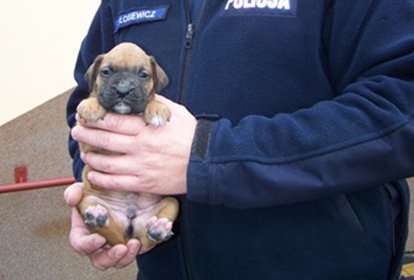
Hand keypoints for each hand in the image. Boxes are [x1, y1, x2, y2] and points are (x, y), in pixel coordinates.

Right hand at [64, 183, 140, 269]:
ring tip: (135, 244)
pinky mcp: (137, 241)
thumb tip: (71, 200)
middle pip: (102, 260)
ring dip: (127, 256)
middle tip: (121, 248)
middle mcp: (102, 243)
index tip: (99, 239)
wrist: (123, 185)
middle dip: (111, 257)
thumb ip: (74, 192)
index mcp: (85, 232)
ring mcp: (119, 243)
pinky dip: (146, 244)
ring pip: (121, 260)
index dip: (88, 245)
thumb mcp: (85, 188)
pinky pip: (142, 248)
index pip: (81, 244)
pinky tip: (152, 232)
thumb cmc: (99, 191)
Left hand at [71, 95, 196, 194]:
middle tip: (76, 131)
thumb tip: (142, 95)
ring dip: (91, 157)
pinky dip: (101, 179)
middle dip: (86, 134)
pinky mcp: (145, 183)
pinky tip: (93, 174)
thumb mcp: (176, 112)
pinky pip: (116, 182)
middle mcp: (141, 146)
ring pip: (107, 162)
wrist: (206, 161)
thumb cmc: (192, 136)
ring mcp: (141, 166)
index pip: (112, 120)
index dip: (94, 118)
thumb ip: (156, 103)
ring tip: (85, 153)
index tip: (85, 115)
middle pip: (105, 140)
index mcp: (146, 127)